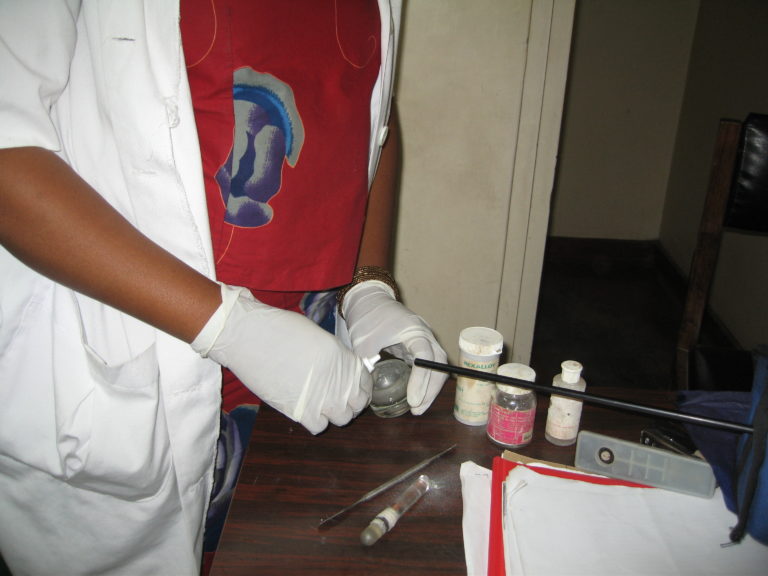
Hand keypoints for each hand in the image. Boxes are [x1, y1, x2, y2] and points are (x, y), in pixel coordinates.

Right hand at [192, 284, 371, 433]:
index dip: (360, 389)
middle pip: (357, 405)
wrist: (250, 336)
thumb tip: (340, 373)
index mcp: (344, 358)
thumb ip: (336, 358)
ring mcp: (322, 397)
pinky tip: (305, 409)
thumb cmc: (280, 329)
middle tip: (335, 399)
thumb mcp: (319, 338)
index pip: (366, 384)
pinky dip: (314, 421)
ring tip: (319, 405)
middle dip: (349, 403)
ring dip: (333, 414)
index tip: (352, 391)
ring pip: (342, 419)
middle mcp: (338, 379)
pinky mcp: (301, 411)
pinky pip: (319, 426)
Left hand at [341, 280, 446, 414]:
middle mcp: (424, 334)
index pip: (425, 356)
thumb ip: (370, 366)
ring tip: (418, 408)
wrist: (368, 299)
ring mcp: (423, 339)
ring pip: (436, 366)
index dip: (422, 379)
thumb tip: (370, 392)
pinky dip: (425, 381)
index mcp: (413, 329)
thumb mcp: (364, 343)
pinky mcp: (417, 346)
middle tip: (417, 408)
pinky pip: (428, 365)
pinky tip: (416, 396)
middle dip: (430, 389)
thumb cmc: (367, 317)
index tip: (414, 399)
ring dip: (430, 387)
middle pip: (438, 363)